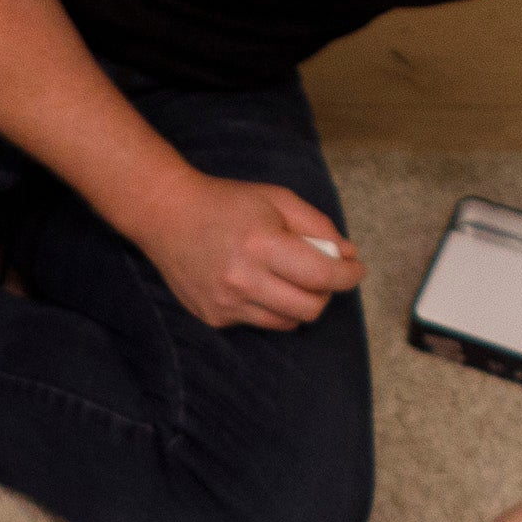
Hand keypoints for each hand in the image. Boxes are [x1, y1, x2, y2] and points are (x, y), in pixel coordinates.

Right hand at [137, 174, 362, 332]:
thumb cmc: (225, 202)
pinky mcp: (214, 317)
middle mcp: (243, 280)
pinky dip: (271, 307)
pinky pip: (260, 322)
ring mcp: (226, 303)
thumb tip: (346, 254)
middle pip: (310, 308)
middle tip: (323, 275)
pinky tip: (257, 284)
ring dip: (300, 303)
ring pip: (288, 322)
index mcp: (262, 244)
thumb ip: (316, 225)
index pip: (322, 275)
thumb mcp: (277, 199)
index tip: (355, 270)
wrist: (165, 215)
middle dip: (326, 293)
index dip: (348, 276)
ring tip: (290, 278)